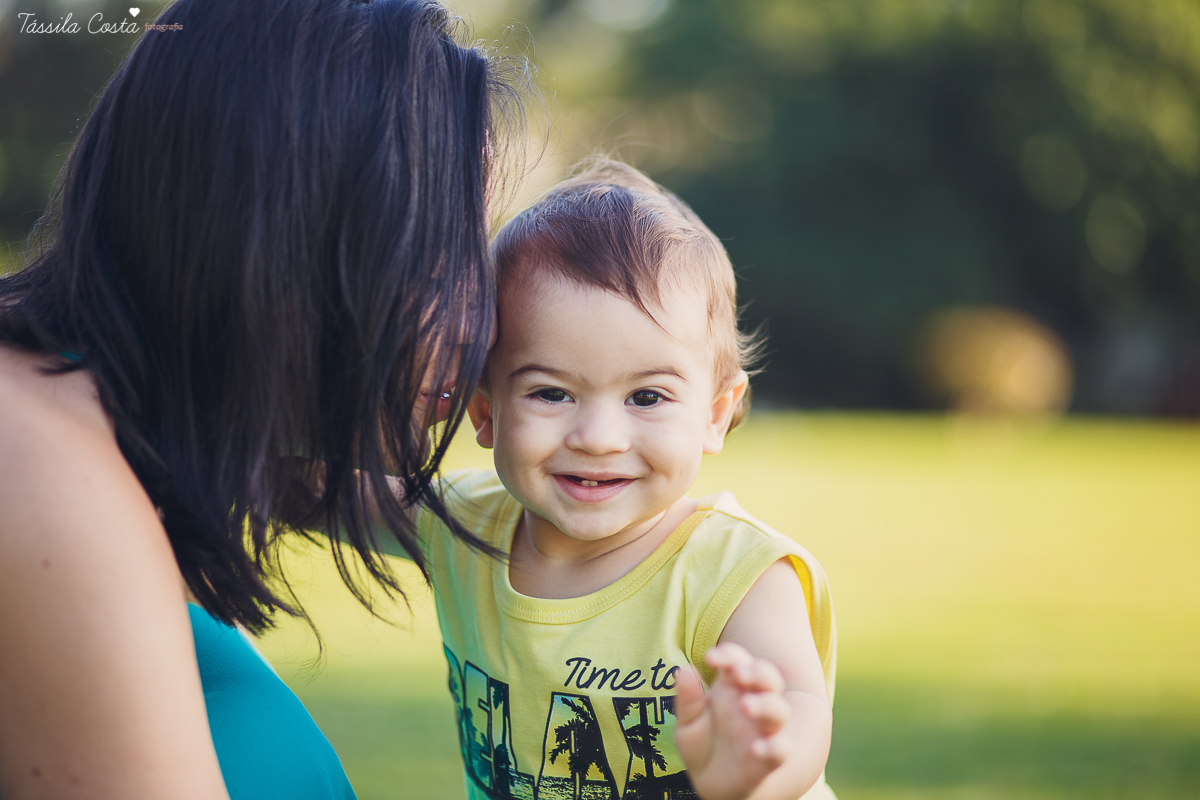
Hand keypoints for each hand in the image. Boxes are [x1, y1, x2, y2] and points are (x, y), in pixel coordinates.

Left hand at [674, 643, 790, 799]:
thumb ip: (688, 700)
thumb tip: (681, 671)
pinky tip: (757, 748)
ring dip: (766, 705)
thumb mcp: (688, 723)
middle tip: (738, 673)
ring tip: (747, 705)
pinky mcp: (769, 758)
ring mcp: (764, 730)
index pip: (737, 662)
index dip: (729, 656)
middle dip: (756, 672)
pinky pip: (780, 749)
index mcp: (730, 688)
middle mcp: (752, 703)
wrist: (713, 785)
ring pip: (778, 710)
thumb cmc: (703, 745)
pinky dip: (773, 747)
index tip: (711, 657)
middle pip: (767, 677)